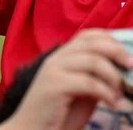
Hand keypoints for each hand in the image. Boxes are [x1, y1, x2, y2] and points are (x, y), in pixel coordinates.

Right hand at [2, 30, 130, 129]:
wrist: (32, 129)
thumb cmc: (59, 113)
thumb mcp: (82, 92)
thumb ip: (94, 78)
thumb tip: (122, 71)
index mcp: (62, 57)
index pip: (87, 35)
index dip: (110, 39)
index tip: (127, 56)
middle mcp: (56, 58)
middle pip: (92, 43)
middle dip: (117, 53)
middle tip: (130, 68)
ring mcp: (54, 70)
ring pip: (93, 61)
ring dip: (114, 78)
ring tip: (119, 94)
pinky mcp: (55, 85)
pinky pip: (89, 83)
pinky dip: (107, 94)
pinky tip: (112, 105)